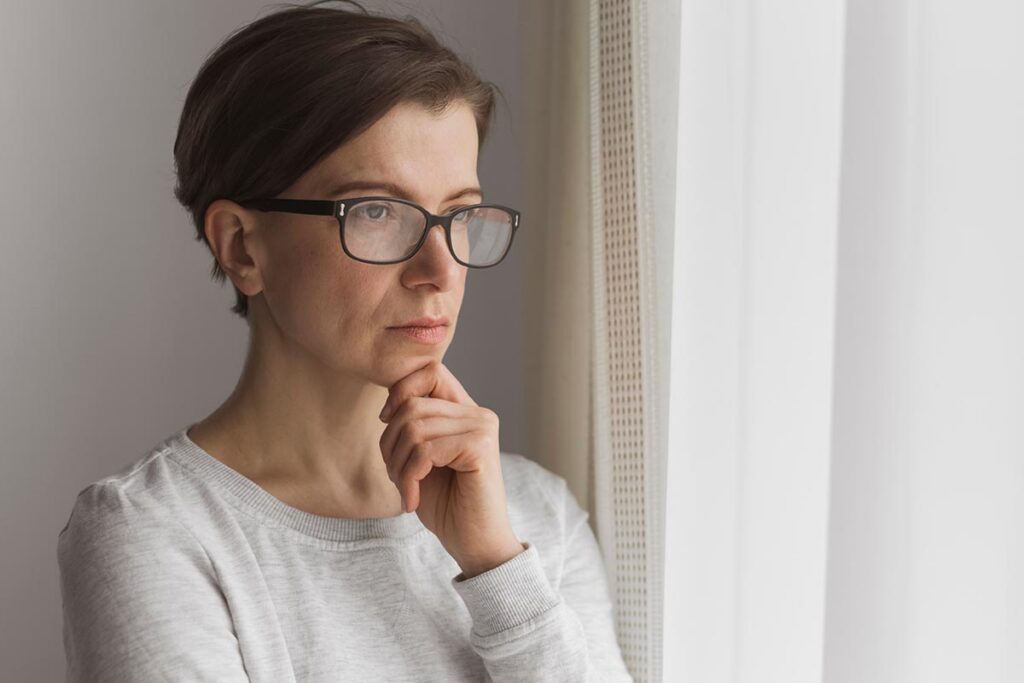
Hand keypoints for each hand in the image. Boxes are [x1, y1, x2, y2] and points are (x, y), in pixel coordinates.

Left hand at [378, 359, 524, 577]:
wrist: (474, 545)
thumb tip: (388, 404)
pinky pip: (425, 451)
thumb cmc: (446, 505)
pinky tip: (412, 500)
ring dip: (398, 465)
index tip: (386, 422)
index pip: (429, 370)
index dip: (399, 391)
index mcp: (464, 410)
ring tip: (406, 490)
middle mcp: (478, 413)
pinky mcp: (480, 448)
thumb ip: (411, 427)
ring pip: (415, 428)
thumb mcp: (420, 459)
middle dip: (390, 443)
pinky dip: (410, 477)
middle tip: (397, 477)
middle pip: (412, 405)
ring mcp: (482, 428)